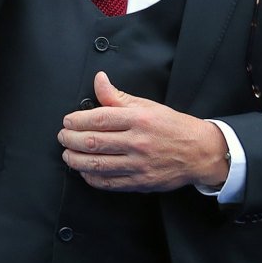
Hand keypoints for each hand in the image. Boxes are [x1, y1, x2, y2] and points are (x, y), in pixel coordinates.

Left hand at [58, 72, 228, 192]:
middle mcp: (137, 142)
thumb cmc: (171, 126)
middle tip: (63, 137)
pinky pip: (109, 182)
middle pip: (93, 142)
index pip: (99, 119)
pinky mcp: (140, 182)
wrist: (199, 151)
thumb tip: (99, 80)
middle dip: (70, 140)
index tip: (67, 121)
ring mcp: (138, 164)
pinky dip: (92, 178)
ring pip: (97, 164)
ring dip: (76, 160)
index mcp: (138, 119)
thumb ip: (118, 96)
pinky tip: (85, 171)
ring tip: (67, 155)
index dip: (77, 120)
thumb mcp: (146, 105)